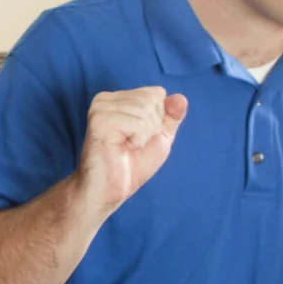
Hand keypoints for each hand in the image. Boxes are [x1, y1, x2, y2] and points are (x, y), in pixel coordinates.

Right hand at [75, 87, 185, 213]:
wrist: (110, 190)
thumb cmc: (131, 165)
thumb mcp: (159, 137)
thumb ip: (171, 116)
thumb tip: (181, 98)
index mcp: (117, 99)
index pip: (156, 93)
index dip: (157, 119)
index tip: (138, 136)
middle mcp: (106, 99)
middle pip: (152, 100)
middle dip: (151, 127)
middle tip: (131, 144)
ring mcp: (101, 108)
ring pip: (146, 110)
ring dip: (144, 136)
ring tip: (126, 147)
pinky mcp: (100, 121)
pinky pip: (139, 123)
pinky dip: (138, 140)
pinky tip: (122, 148)